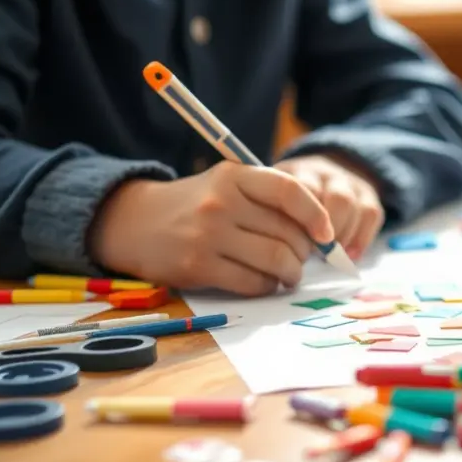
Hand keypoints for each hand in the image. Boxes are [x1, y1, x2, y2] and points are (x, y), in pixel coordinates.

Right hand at [89, 162, 333, 295]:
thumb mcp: (226, 185)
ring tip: (289, 274)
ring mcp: (208, 235)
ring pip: (275, 260)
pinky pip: (252, 282)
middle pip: (288, 233)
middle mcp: (222, 202)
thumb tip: (320, 231)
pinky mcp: (197, 267)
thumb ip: (266, 199)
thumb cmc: (194, 205)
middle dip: (304, 252)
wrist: (133, 222)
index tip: (327, 234)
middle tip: (302, 259)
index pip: (289, 191)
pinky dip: (267, 286)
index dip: (316, 214)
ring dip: (291, 273)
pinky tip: (265, 282)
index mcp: (234, 175)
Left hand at [273, 153, 384, 259]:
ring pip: (352, 205)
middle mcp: (327, 173)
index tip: (297, 242)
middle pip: (336, 198)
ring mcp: (350, 182)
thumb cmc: (291, 199)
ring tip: (332, 256)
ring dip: (343, 235)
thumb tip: (280, 248)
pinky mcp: (369, 194)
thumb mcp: (275, 198)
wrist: (321, 174)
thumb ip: (275, 216)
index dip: (305, 219)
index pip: (303, 190)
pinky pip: (371, 214)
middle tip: (316, 252)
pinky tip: (350, 255)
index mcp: (299, 172)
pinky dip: (362, 238)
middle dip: (329, 229)